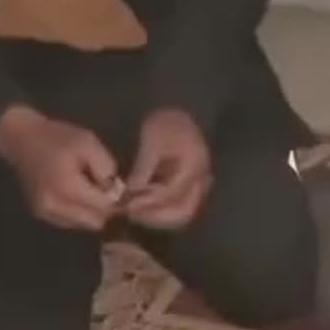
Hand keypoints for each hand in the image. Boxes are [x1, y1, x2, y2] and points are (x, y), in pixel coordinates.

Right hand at [0, 105, 117, 230]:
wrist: (20, 138)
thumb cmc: (57, 138)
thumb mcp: (88, 143)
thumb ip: (106, 168)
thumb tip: (117, 191)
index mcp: (68, 188)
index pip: (104, 207)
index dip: (117, 200)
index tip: (120, 188)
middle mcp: (55, 206)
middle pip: (95, 221)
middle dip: (105, 209)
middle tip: (106, 190)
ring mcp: (46, 213)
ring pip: (83, 224)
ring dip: (91, 212)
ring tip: (90, 190)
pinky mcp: (41, 214)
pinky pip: (69, 222)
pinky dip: (78, 213)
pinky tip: (76, 195)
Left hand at [123, 108, 210, 229]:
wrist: (180, 111)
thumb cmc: (166, 121)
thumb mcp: (152, 140)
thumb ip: (144, 167)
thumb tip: (130, 193)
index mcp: (195, 166)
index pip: (172, 194)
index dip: (148, 202)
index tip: (127, 205)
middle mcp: (202, 181)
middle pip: (182, 211)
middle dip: (155, 216)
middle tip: (131, 214)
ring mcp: (199, 187)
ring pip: (183, 214)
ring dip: (159, 217)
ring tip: (136, 213)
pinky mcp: (192, 189)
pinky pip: (180, 208)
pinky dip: (163, 212)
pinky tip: (145, 208)